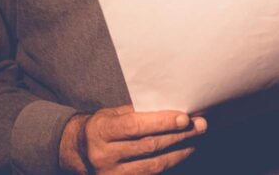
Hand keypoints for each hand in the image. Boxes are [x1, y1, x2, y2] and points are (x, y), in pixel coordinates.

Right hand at [59, 105, 206, 173]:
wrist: (78, 151)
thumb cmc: (102, 127)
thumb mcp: (113, 114)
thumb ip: (138, 113)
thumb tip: (175, 110)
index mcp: (100, 131)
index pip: (135, 127)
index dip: (161, 122)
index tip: (185, 118)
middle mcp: (103, 155)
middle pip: (148, 146)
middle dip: (178, 136)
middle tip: (200, 126)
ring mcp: (110, 174)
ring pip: (153, 165)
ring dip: (179, 152)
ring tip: (196, 140)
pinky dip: (170, 164)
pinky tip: (183, 153)